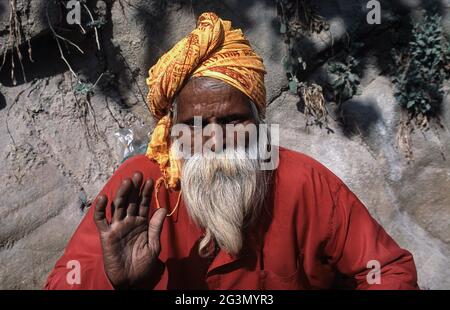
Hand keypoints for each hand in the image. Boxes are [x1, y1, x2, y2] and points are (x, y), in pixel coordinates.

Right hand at [94, 172, 166, 288]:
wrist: (132, 280)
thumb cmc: (143, 264)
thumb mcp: (154, 245)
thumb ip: (156, 227)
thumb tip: (162, 208)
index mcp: (141, 223)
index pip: (144, 204)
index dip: (146, 193)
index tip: (151, 180)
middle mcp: (129, 221)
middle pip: (131, 201)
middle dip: (134, 188)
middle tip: (138, 174)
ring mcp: (117, 227)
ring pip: (118, 206)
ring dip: (121, 193)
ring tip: (127, 181)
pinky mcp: (106, 235)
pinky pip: (101, 220)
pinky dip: (100, 209)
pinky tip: (103, 197)